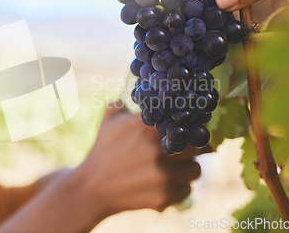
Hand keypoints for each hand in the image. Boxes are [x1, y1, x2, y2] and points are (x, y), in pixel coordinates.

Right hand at [77, 102, 201, 214]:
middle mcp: (158, 150)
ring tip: (174, 170)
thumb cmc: (102, 152)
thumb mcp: (109, 124)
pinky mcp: (165, 196)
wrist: (91, 188)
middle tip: (183, 152)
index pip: (185, 122)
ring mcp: (163, 175)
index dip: (190, 127)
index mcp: (147, 128)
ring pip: (195, 170)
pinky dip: (179, 189)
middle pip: (196, 146)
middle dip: (191, 149)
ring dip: (187, 170)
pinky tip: (165, 186)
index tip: (189, 131)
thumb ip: (121, 105)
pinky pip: (187, 190)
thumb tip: (135, 92)